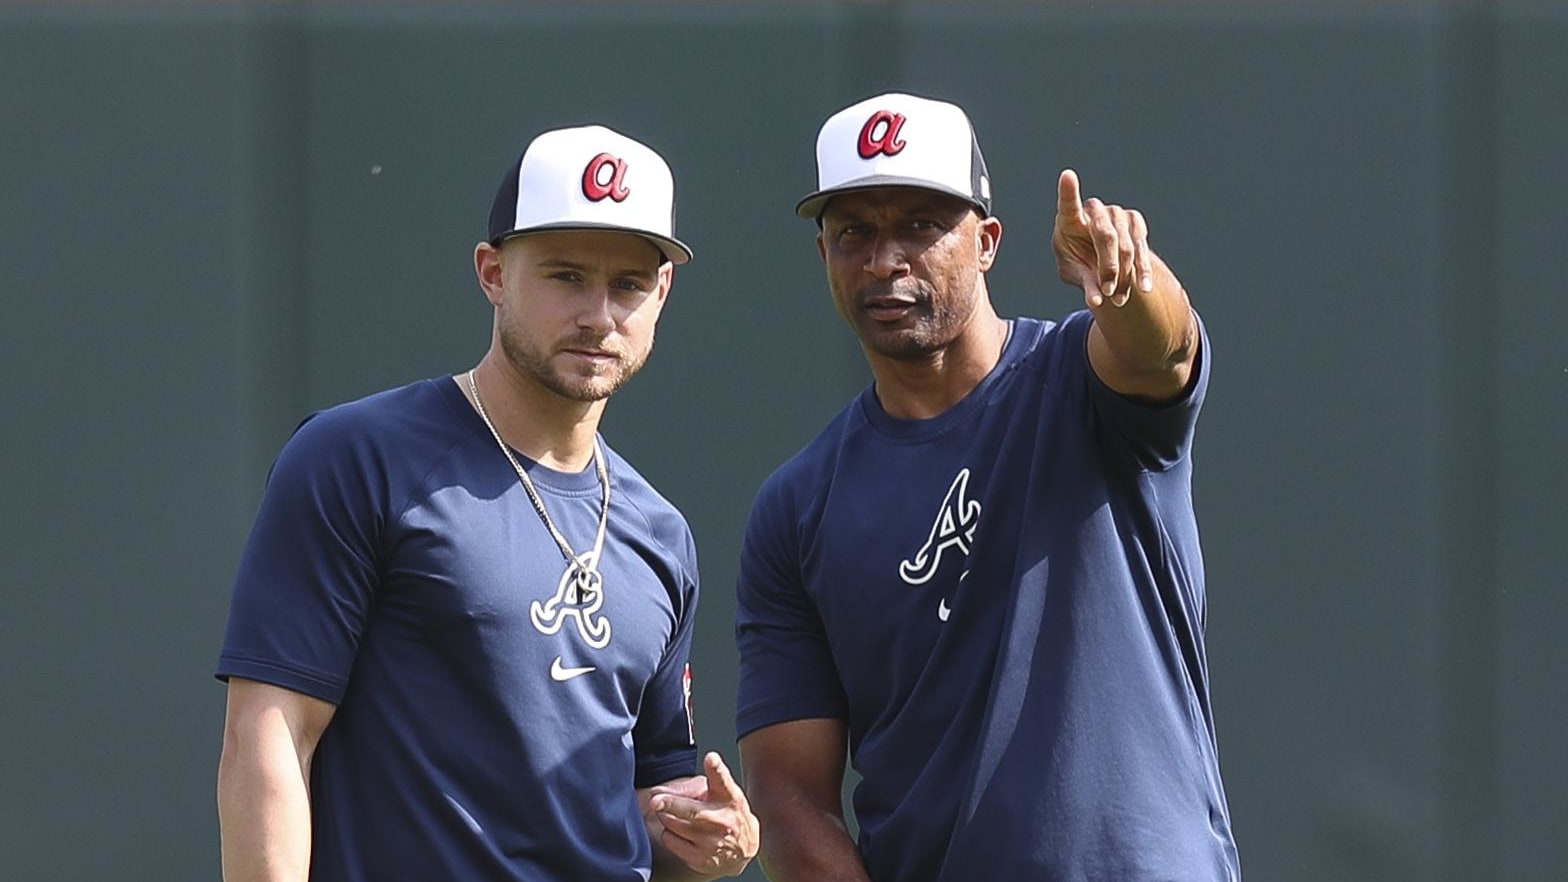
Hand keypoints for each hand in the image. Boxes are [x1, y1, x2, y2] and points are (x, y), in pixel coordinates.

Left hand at [648, 752, 759, 877]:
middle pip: (693, 811)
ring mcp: (713, 842)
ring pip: (675, 826)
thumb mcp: (718, 792)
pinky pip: (672, 842)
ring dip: (665, 816)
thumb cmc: (726, 811)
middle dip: (672, 804)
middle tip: (655, 800)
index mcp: (729, 796)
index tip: (711, 758)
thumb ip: (691, 786)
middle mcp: (723, 820)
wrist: (744, 847)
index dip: (716, 768)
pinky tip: (679, 831)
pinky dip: (669, 834)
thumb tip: (658, 792)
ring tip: (672, 813)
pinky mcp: (702, 859)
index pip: (723, 780)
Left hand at [1053, 168, 1153, 308]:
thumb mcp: (1074, 274)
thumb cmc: (1078, 261)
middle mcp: (1095, 210)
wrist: (1100, 256)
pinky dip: (1142, 270)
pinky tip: (1143, 287)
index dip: (1068, 190)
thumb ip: (1084, 284)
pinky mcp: (1135, 222)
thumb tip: (1097, 302)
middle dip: (1108, 267)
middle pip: (1105, 236)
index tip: (1067, 175)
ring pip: (1126, 246)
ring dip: (1124, 275)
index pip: (1068, 203)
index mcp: (1069, 219)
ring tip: (1118, 300)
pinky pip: (1141, 247)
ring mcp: (1117, 213)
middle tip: (1108, 293)